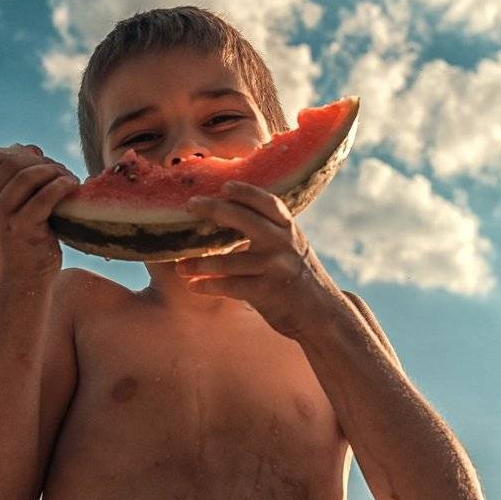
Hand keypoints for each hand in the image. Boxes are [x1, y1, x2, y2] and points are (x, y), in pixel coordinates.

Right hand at [0, 144, 79, 284]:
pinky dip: (63, 185)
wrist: (22, 286)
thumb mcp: (8, 214)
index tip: (37, 159)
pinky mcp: (22, 229)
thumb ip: (14, 184)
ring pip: (28, 176)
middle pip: (11, 163)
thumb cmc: (23, 247)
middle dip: (41, 161)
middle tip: (61, 171)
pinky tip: (73, 186)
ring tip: (69, 179)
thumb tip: (31, 148)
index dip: (14, 152)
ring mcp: (1, 218)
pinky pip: (46, 195)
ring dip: (54, 170)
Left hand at [176, 181, 337, 339]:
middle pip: (245, 220)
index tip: (224, 185)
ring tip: (179, 266)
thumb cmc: (296, 276)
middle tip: (190, 205)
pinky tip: (192, 286)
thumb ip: (267, 230)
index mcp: (288, 229)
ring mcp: (275, 268)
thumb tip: (225, 211)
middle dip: (215, 209)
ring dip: (201, 264)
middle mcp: (283, 244)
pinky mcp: (268, 292)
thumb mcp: (290, 246)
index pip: (267, 202)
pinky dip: (209, 286)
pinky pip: (231, 287)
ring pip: (231, 261)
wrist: (320, 314)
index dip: (246, 191)